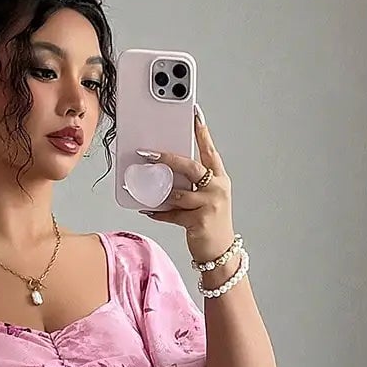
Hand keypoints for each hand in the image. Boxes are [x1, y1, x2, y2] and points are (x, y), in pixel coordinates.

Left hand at [139, 104, 235, 261]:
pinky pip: (172, 214)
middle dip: (167, 159)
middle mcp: (217, 188)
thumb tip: (167, 172)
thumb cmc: (211, 223)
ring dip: (160, 193)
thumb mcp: (208, 198)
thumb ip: (194, 184)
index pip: (209, 151)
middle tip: (148, 153)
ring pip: (178, 193)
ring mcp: (210, 205)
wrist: (221, 252)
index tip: (195, 114)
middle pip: (190, 167)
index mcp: (219, 179)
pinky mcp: (199, 221)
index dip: (202, 133)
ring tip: (146, 189)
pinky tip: (149, 211)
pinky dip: (159, 213)